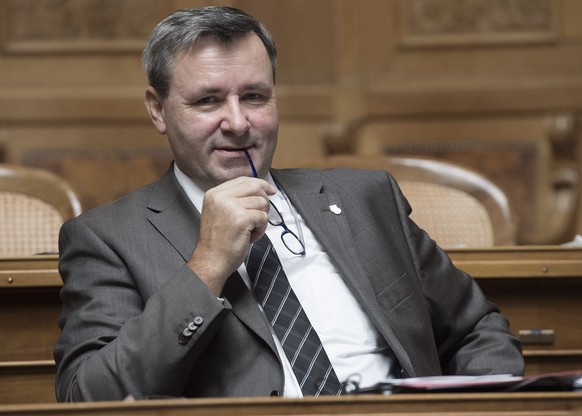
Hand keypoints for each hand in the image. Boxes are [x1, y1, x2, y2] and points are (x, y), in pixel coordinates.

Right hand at [187, 176, 276, 294]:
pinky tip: (249, 237)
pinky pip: (263, 217)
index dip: (260, 184)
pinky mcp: (242, 218)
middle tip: (261, 215)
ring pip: (262, 203)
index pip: (243, 180)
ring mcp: (231, 206)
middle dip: (264, 201)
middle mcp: (221, 197)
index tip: (270, 190)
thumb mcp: (220, 212)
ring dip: (261, 219)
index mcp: (214, 194)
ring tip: (249, 231)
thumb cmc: (218, 242)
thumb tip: (260, 190)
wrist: (211, 261)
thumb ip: (234, 199)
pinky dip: (261, 229)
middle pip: (255, 187)